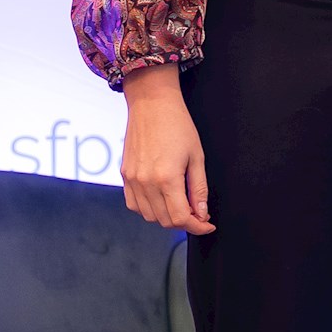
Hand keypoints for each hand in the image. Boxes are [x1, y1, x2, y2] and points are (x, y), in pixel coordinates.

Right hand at [120, 66, 211, 234]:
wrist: (151, 104)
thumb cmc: (178, 126)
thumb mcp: (197, 157)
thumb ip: (199, 189)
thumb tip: (202, 214)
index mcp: (166, 178)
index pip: (180, 218)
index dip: (197, 226)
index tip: (208, 224)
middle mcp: (145, 182)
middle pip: (164, 220)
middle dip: (184, 222)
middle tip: (198, 214)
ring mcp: (132, 179)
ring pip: (147, 215)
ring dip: (166, 217)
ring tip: (182, 206)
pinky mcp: (124, 175)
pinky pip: (133, 204)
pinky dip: (148, 209)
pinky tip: (162, 200)